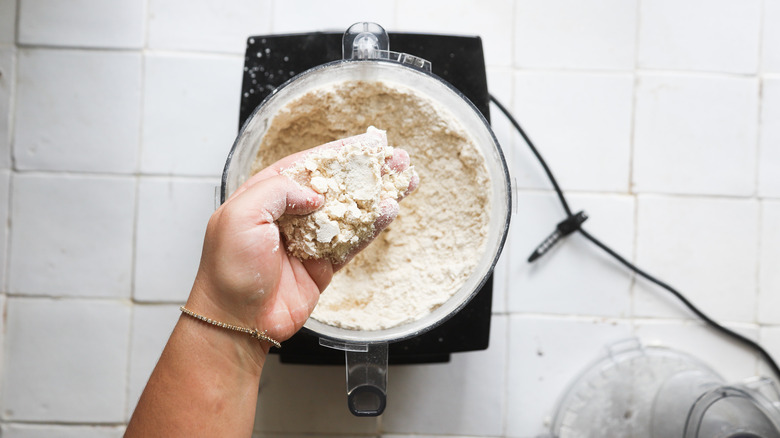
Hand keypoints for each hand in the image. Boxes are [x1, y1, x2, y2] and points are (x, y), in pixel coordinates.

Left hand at [186, 136, 417, 351]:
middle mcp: (289, 215)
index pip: (307, 164)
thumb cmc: (228, 269)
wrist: (237, 321)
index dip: (339, 152)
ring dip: (378, 195)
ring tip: (405, 180)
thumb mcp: (241, 214)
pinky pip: (353, 241)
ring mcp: (309, 240)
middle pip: (336, 185)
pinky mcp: (323, 265)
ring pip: (350, 211)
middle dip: (366, 170)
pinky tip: (389, 211)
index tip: (368, 143)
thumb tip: (315, 193)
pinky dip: (372, 226)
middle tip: (395, 158)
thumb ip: (278, 191)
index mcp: (265, 195)